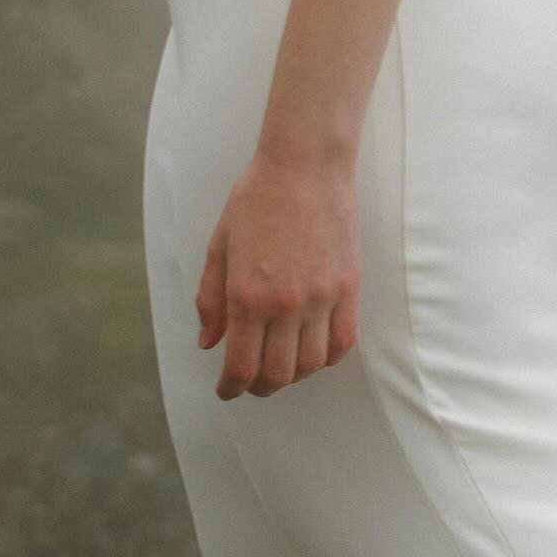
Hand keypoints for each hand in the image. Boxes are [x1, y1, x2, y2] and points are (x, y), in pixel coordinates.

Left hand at [196, 146, 361, 398]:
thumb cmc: (256, 199)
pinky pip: (342, 343)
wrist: (305, 166)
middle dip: (259, 387)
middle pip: (277, 375)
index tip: (227, 390)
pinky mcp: (348, 289)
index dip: (231, 388)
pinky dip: (326, 358)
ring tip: (281, 366)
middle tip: (250, 382)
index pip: (241, 367)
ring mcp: (322, 298)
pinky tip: (313, 351)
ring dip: (293, 376)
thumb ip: (210, 299)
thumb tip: (208, 343)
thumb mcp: (219, 246)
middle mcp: (285, 305)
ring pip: (310, 366)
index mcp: (247, 296)